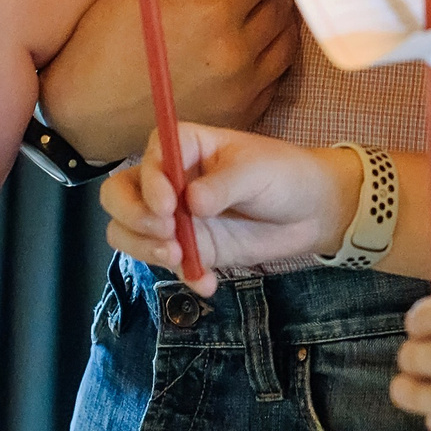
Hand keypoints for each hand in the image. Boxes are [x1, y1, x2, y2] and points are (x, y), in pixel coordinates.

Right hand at [39, 0, 299, 161]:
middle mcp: (238, 54)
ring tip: (263, 1)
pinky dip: (273, 53)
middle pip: (283, 3)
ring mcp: (243, 90)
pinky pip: (277, 76)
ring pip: (288, 40)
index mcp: (215, 13)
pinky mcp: (241, 115)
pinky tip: (253, 41)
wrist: (85, 109)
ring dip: (283, 15)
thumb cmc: (107, 37)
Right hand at [104, 123, 359, 295]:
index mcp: (185, 147)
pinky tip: (207, 283)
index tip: (170, 206)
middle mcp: (170, 180)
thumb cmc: (284, 174)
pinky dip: (180, 275)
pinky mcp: (188, 248)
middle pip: (119, 193)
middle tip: (166, 234)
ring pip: (128, 230)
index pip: (149, 157)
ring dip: (144, 248)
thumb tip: (190, 203)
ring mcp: (175, 217)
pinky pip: (164, 264)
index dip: (150, 182)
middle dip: (132, 216)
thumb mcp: (257, 171)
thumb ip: (223, 185)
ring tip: (179, 259)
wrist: (310, 212)